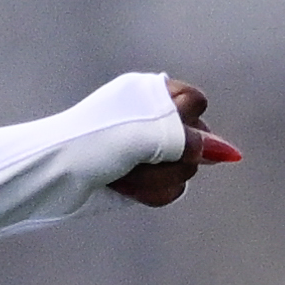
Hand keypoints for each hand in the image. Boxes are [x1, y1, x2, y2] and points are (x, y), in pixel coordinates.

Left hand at [106, 79, 243, 207]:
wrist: (54, 177)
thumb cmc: (95, 143)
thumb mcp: (147, 134)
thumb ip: (192, 141)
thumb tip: (230, 154)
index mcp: (152, 92)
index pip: (197, 103)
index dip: (183, 121)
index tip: (155, 129)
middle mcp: (155, 118)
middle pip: (198, 141)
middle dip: (169, 155)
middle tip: (136, 154)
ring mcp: (152, 151)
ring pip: (186, 169)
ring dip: (154, 177)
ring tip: (122, 172)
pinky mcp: (147, 180)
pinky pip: (173, 190)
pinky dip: (149, 193)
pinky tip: (123, 187)